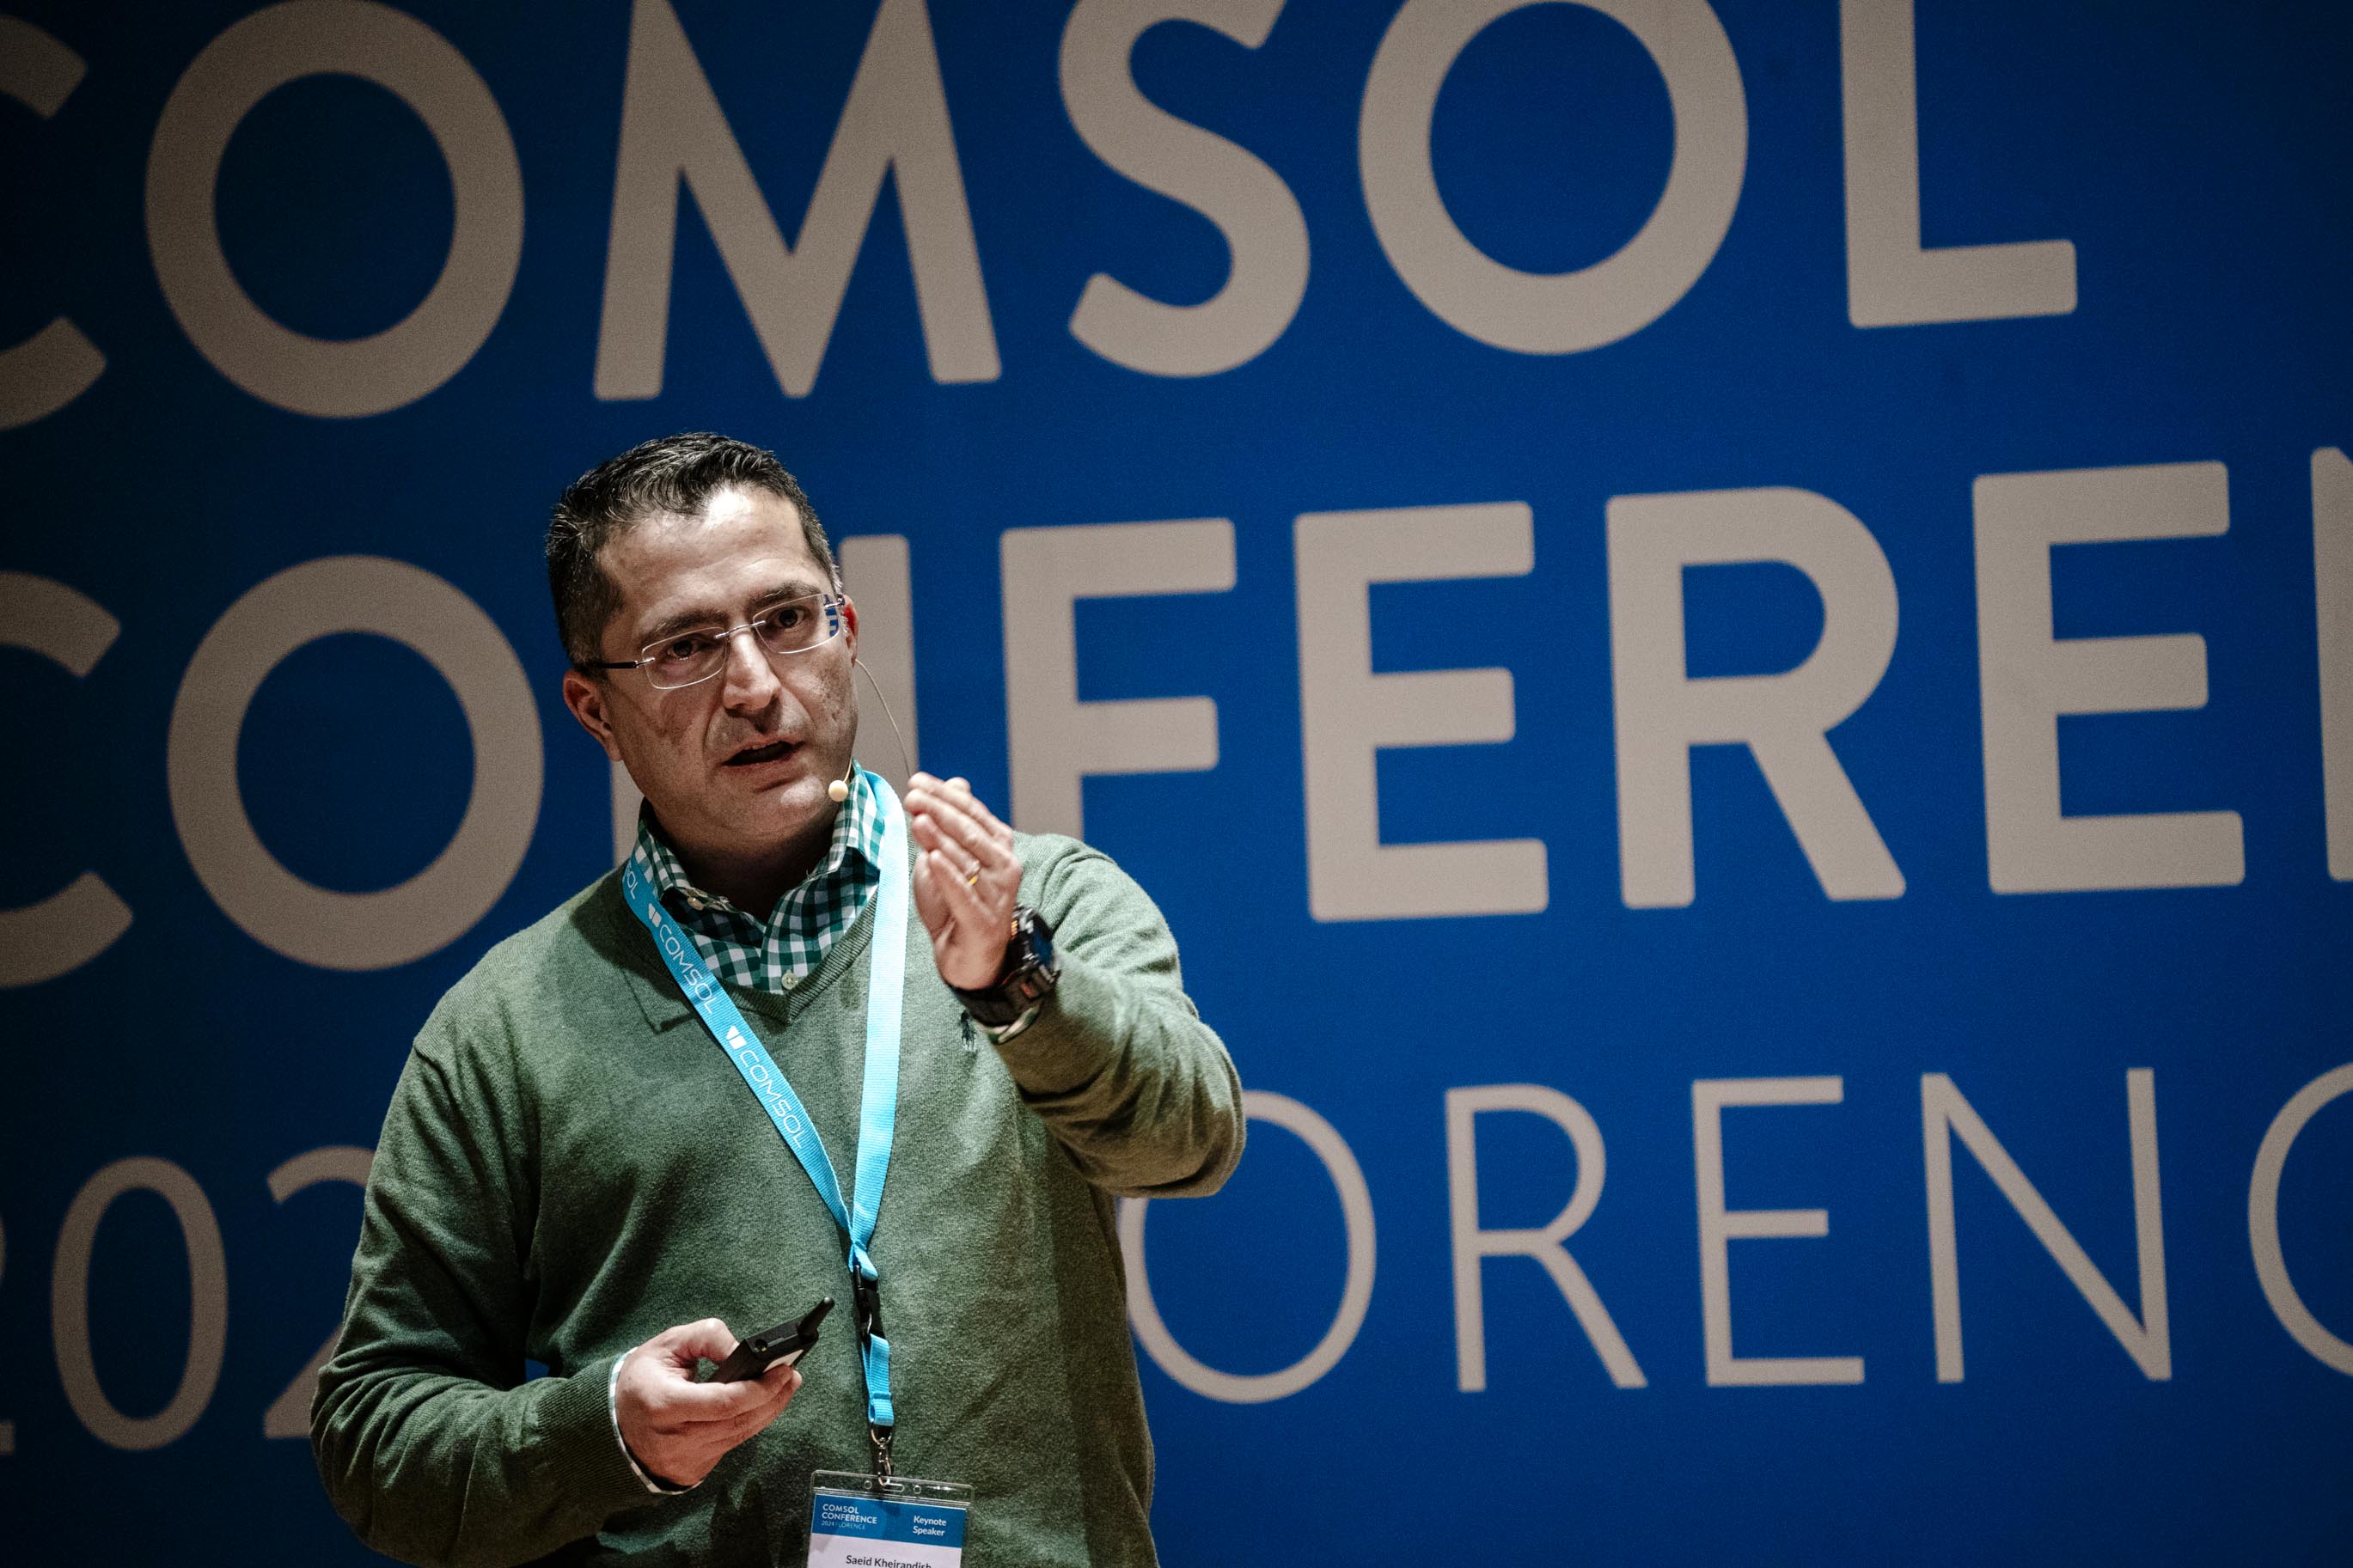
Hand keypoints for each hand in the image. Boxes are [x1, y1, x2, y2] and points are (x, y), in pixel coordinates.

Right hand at [613, 1319, 800, 1488]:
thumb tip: (742, 1348)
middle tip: (791, 1376)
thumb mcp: (667, 1344)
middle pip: (739, 1421)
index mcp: (664, 1404)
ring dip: (768, 1411)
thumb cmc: (642, 1380)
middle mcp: (675, 1438)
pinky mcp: (692, 1470)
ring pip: (740, 1436)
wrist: (613, 1426)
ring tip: (784, 1387)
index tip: (782, 1370)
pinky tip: (760, 1407)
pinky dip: (748, 1425)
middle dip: (772, 1397)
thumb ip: (706, 1337)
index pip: (723, 1402)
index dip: (759, 1388)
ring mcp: (684, 1460)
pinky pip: (730, 1446)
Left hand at [904, 772, 1019, 989]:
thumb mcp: (949, 859)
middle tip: (912, 796)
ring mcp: (997, 894)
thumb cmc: (957, 905)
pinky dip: (948, 875)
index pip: (972, 812)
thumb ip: (950, 825)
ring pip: (965, 859)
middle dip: (939, 810)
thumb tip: (955, 784)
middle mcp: (1004, 866)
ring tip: (918, 820)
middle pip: (969, 831)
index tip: (917, 782)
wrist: (971, 958)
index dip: (944, 795)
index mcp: (999, 846)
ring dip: (939, 838)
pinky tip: (933, 858)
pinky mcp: (983, 921)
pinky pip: (963, 893)